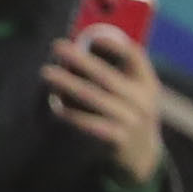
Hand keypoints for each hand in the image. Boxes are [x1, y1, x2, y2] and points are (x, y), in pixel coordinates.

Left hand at [41, 21, 166, 188]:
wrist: (141, 157)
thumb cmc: (127, 113)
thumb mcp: (131, 92)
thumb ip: (114, 71)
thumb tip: (78, 46)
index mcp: (146, 83)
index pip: (134, 56)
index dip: (114, 43)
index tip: (91, 35)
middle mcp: (142, 101)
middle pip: (107, 76)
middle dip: (80, 60)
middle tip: (57, 46)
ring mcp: (131, 122)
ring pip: (94, 98)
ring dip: (68, 84)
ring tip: (46, 73)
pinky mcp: (117, 140)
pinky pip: (89, 124)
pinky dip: (71, 114)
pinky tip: (55, 107)